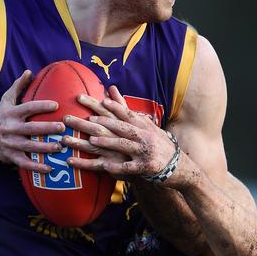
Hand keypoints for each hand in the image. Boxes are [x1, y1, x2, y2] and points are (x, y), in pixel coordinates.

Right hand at [0, 70, 65, 171]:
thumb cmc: (1, 116)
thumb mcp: (6, 100)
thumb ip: (18, 86)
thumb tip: (29, 72)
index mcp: (11, 113)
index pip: (28, 108)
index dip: (41, 106)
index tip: (56, 105)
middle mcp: (11, 128)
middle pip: (31, 128)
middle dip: (47, 128)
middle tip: (62, 127)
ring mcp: (11, 144)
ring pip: (30, 146)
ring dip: (45, 148)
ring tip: (60, 147)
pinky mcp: (11, 156)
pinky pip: (25, 163)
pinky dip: (37, 167)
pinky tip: (50, 168)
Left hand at [66, 87, 187, 182]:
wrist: (179, 167)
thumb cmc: (158, 144)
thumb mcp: (145, 124)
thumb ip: (125, 108)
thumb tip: (110, 88)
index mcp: (141, 125)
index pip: (122, 113)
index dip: (107, 106)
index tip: (89, 99)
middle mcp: (143, 135)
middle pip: (116, 127)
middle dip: (95, 123)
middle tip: (77, 119)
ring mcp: (144, 151)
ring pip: (121, 145)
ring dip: (104, 142)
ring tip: (89, 141)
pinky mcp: (145, 167)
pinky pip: (127, 168)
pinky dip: (115, 167)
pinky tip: (104, 167)